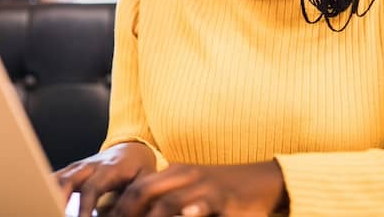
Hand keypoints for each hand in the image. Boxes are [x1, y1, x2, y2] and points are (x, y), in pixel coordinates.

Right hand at [55, 142, 157, 216]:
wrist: (132, 148)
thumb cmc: (139, 169)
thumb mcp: (144, 181)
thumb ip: (133, 199)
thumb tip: (120, 216)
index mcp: (109, 169)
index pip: (92, 188)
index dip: (85, 206)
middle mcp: (89, 166)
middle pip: (67, 181)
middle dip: (58, 199)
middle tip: (55, 212)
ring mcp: (77, 167)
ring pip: (56, 178)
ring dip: (49, 195)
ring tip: (47, 208)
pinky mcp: (71, 171)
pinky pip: (54, 179)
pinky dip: (47, 191)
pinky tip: (44, 203)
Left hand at [106, 161, 286, 216]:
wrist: (265, 180)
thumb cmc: (223, 190)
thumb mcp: (191, 189)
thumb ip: (165, 198)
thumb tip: (133, 211)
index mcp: (174, 172)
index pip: (136, 187)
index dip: (118, 207)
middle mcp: (186, 177)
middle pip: (144, 192)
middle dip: (125, 214)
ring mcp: (205, 188)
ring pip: (169, 202)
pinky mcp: (227, 201)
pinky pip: (205, 208)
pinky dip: (192, 214)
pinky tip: (187, 216)